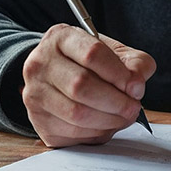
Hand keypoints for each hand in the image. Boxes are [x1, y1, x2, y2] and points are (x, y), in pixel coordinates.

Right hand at [21, 24, 156, 146]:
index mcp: (61, 38)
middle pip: (81, 85)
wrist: (57, 75)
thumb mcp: (114, 52)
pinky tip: (105, 125)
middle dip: (116, 102)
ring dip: (108, 120)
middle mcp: (41, 63)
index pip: (92, 54)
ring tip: (122, 117)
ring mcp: (35, 92)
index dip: (119, 74)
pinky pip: (72, 133)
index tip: (136, 87)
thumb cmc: (88, 63)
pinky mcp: (38, 120)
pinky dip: (96, 133)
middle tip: (132, 107)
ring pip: (76, 113)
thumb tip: (136, 85)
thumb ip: (135, 63)